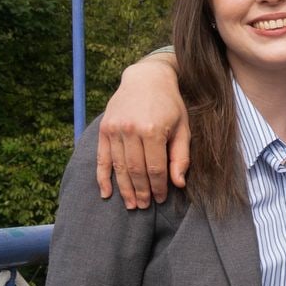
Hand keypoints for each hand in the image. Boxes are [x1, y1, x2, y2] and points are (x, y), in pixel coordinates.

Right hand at [96, 56, 189, 207]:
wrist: (146, 79)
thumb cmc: (170, 105)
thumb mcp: (183, 128)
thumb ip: (181, 156)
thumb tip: (179, 183)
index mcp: (152, 131)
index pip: (156, 168)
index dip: (159, 187)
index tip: (162, 199)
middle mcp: (130, 131)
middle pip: (135, 171)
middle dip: (141, 191)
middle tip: (145, 206)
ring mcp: (114, 130)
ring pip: (119, 167)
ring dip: (124, 189)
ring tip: (131, 204)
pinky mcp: (103, 129)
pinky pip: (101, 158)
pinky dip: (103, 177)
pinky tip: (106, 193)